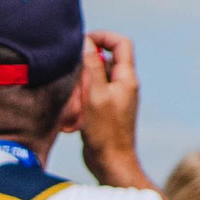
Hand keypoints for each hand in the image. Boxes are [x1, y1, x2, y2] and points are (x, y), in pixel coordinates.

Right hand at [77, 30, 149, 189]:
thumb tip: (87, 42)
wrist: (111, 163)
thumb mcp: (95, 96)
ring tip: (72, 94)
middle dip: (87, 62)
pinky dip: (80, 95)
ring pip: (96, 77)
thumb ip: (92, 68)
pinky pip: (92, 93)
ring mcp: (114, 97)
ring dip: (81, 81)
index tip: (83, 41)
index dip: (103, 37)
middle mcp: (123, 85)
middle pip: (106, 59)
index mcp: (127, 78)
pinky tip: (72, 108)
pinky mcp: (104, 109)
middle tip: (72, 72)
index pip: (121, 44)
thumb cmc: (105, 132)